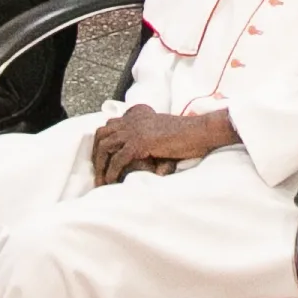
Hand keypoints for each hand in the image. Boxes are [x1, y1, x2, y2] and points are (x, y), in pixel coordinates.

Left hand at [87, 105, 240, 181]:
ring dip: (101, 166)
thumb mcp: (164, 136)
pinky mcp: (141, 142)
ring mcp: (135, 130)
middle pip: (102, 134)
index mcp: (138, 116)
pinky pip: (118, 158)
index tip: (102, 160)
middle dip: (96, 155)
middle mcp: (133, 120)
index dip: (102, 143)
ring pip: (105, 146)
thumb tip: (149, 166)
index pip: (110, 125)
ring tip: (102, 181)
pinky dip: (112, 171)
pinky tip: (112, 181)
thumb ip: (151, 145)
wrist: (201, 132)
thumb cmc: (188, 136)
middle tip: (98, 173)